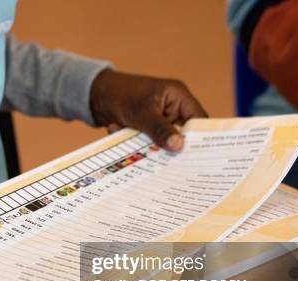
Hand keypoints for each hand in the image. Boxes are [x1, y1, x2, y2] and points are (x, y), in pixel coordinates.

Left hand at [90, 69, 207, 150]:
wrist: (95, 96)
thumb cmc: (121, 95)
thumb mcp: (142, 113)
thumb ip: (160, 129)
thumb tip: (179, 147)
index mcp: (178, 97)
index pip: (199, 120)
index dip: (201, 138)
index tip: (199, 159)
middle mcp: (173, 108)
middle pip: (184, 134)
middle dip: (176, 148)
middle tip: (175, 167)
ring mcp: (161, 119)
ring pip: (166, 141)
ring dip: (154, 147)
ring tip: (143, 152)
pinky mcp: (148, 129)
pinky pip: (152, 143)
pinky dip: (141, 147)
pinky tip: (129, 143)